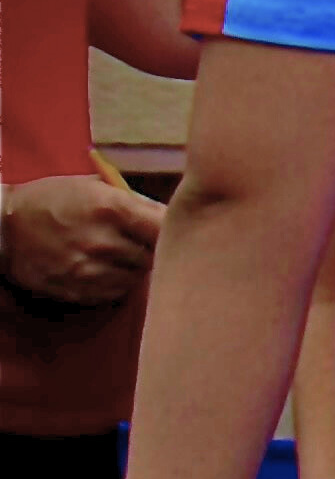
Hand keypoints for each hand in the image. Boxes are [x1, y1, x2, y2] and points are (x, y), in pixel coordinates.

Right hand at [5, 177, 160, 308]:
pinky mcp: (77, 290)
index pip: (166, 227)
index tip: (172, 229)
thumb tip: (174, 216)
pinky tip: (103, 267)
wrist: (3, 227)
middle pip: (155, 255)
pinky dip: (117, 282)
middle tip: (141, 241)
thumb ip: (137, 202)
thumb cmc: (54, 199)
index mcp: (111, 209)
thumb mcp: (95, 187)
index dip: (173, 230)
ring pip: (138, 276)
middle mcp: (103, 242)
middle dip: (154, 248)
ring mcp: (89, 270)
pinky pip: (116, 292)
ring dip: (135, 267)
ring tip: (118, 252)